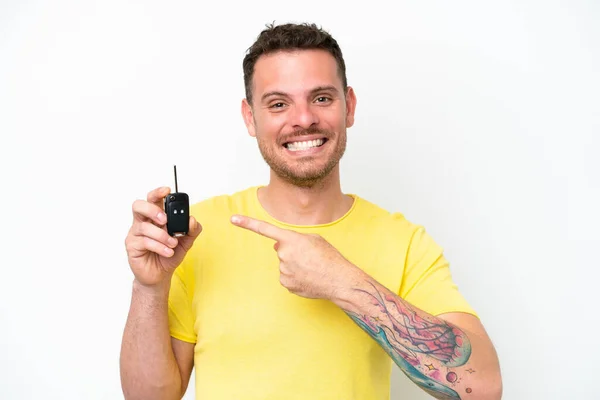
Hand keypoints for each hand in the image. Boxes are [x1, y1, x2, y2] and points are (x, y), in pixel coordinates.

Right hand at [125, 186, 201, 288]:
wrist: (160, 276)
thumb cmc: (169, 255)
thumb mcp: (186, 242)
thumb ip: (191, 230)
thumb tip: (192, 220)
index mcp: (154, 217)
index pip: (152, 199)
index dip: (157, 193)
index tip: (167, 191)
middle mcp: (142, 223)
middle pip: (139, 206)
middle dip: (153, 209)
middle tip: (165, 219)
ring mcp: (135, 234)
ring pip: (144, 226)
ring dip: (162, 235)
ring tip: (173, 243)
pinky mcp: (132, 246)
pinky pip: (144, 241)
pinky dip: (159, 246)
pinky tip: (168, 252)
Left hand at [230, 214, 360, 299]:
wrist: (339, 280)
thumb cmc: (329, 257)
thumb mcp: (314, 239)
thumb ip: (293, 239)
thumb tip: (277, 247)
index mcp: (291, 239)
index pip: (265, 229)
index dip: (247, 223)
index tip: (233, 218)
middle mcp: (284, 254)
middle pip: (281, 250)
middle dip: (292, 252)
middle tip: (310, 257)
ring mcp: (284, 270)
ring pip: (284, 264)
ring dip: (295, 265)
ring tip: (311, 268)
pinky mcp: (286, 284)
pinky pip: (287, 276)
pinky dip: (296, 277)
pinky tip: (308, 277)